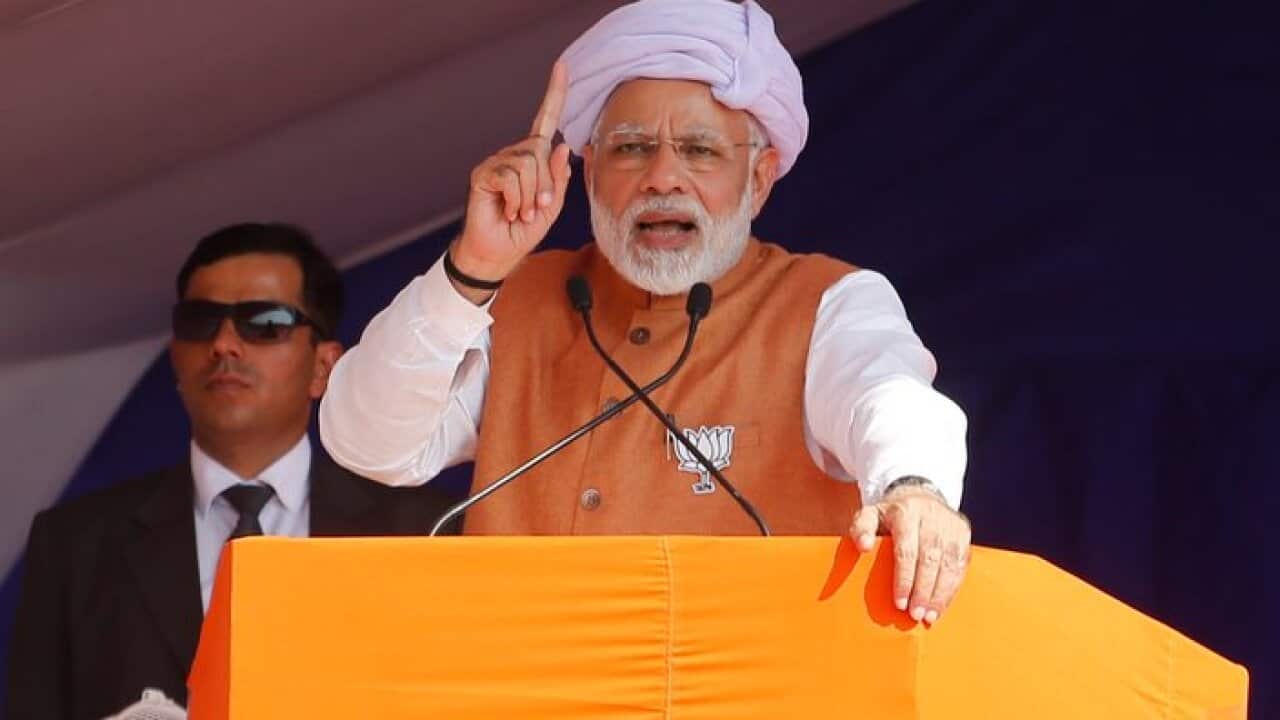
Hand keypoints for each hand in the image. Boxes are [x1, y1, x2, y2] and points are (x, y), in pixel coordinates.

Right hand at [452, 61, 572, 291]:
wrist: (498, 253)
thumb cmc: (523, 231)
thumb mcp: (552, 207)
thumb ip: (558, 179)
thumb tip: (562, 146)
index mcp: (533, 160)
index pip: (545, 121)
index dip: (555, 94)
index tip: (563, 66)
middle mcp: (514, 155)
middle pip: (540, 152)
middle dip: (546, 187)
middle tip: (536, 210)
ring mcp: (497, 163)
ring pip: (528, 164)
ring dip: (531, 196)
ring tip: (521, 213)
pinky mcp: (483, 173)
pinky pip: (510, 175)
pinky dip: (516, 199)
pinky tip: (508, 211)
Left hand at [851, 483, 970, 624]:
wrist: (920, 496)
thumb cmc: (891, 515)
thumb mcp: (870, 514)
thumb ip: (861, 528)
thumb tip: (863, 546)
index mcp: (906, 512)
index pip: (906, 550)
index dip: (904, 579)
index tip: (900, 603)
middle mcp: (931, 517)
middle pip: (930, 559)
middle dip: (923, 590)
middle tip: (915, 615)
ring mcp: (950, 525)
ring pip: (949, 564)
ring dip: (940, 594)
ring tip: (929, 616)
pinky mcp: (963, 533)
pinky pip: (961, 565)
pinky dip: (952, 588)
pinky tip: (942, 605)